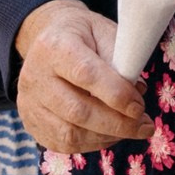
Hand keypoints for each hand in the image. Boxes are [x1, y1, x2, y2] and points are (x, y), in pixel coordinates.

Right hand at [15, 0, 152, 153]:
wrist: (47, 40)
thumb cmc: (83, 35)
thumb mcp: (104, 31)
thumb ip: (121, 58)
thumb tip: (136, 91)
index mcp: (55, 46)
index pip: (85, 74)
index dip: (116, 95)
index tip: (139, 107)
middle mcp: (35, 77)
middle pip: (76, 111)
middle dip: (117, 123)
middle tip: (145, 127)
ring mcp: (29, 103)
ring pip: (69, 133)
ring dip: (106, 137)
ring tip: (132, 130)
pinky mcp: (30, 122)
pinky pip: (62, 143)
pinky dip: (91, 144)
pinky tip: (110, 135)